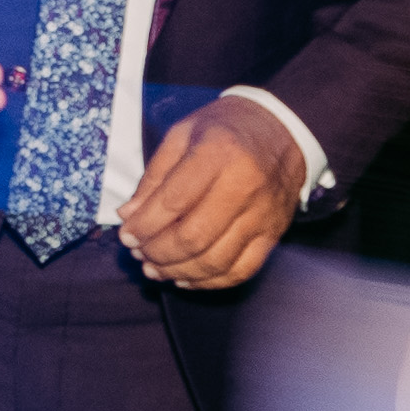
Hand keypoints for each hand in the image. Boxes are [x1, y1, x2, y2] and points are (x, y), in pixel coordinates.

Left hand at [119, 95, 305, 289]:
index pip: (174, 202)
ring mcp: (262, 214)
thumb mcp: (183, 134)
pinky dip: (209, 282)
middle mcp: (244, 185)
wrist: (283, 128)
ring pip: (215, 261)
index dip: (144, 225)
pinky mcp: (274, 234)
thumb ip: (154, 176)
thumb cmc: (226, 128)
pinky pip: (240, 270)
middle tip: (139, 254)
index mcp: (218, 153)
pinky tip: (186, 278)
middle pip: (194, 237)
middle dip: (158, 253)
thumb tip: (129, 215)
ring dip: (178, 271)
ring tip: (155, 269)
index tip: (126, 236)